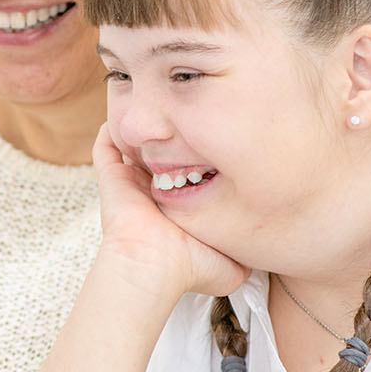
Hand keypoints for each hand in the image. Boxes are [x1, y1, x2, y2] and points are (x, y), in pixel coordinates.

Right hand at [93, 123, 248, 297]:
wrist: (153, 266)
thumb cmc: (189, 267)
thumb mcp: (230, 265)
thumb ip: (247, 254)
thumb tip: (265, 254)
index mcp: (173, 210)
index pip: (183, 178)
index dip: (196, 157)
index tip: (214, 140)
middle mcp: (150, 195)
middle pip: (157, 159)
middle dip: (170, 138)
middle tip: (186, 116)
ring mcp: (129, 185)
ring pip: (132, 149)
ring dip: (143, 132)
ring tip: (155, 104)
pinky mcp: (111, 178)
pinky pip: (105, 146)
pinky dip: (110, 130)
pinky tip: (123, 109)